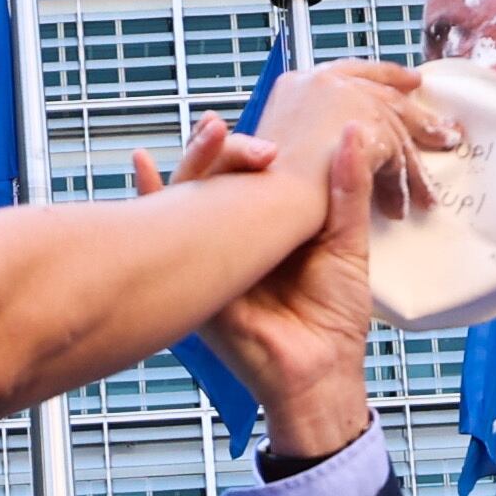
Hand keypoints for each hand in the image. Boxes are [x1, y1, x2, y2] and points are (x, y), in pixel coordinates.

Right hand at [131, 67, 457, 460]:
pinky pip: (163, 240)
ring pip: (189, 201)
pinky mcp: (193, 283)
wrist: (318, 373)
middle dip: (216, 149)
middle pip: (216, 181)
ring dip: (191, 164)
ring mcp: (211, 259)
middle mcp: (237, 239)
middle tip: (224, 126)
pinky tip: (142, 168)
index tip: (262, 123)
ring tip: (205, 133)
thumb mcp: (347, 243)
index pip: (252, 176)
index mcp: (271, 229)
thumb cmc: (333, 318)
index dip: (250, 147)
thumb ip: (347, 191)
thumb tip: (353, 135)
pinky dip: (151, 200)